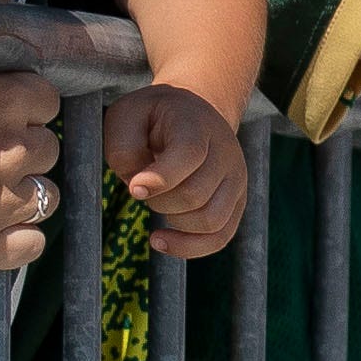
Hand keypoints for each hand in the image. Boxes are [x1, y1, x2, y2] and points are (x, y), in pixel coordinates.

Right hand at [0, 0, 72, 273]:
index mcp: (7, 96)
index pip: (45, 100)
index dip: (16, 107)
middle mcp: (12, 150)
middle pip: (45, 149)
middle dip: (15, 148)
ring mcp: (0, 203)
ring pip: (44, 196)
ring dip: (16, 193)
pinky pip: (31, 245)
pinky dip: (13, 238)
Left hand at [107, 84, 244, 255]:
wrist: (195, 112)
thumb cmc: (152, 118)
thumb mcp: (126, 116)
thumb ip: (123, 148)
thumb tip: (139, 189)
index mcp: (197, 126)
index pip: (189, 156)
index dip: (160, 179)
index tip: (134, 188)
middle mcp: (226, 152)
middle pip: (195, 195)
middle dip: (158, 201)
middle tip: (143, 187)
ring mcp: (236, 179)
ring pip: (210, 221)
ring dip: (174, 222)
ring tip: (158, 203)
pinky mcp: (236, 202)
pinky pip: (220, 238)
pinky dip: (188, 248)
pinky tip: (160, 240)